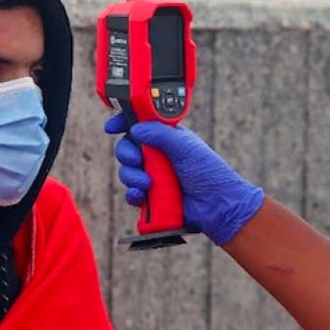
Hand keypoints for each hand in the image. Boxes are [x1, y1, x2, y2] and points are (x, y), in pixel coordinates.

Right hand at [105, 115, 263, 245]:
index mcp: (167, 138)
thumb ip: (159, 133)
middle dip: (126, 153)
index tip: (111, 128)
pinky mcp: (153, 198)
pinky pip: (132, 194)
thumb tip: (136, 129)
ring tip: (148, 183)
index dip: (123, 123)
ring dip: (132, 177)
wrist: (217, 205)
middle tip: (137, 160)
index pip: (140, 125)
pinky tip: (142, 195)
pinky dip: (134, 194)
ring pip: (127, 172)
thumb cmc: (208, 172)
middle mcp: (159, 155)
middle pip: (128, 148)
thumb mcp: (184, 146)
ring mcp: (155, 177)